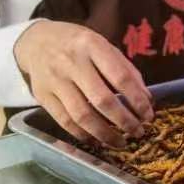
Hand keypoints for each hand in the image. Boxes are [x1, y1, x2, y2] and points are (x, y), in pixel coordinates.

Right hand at [14, 21, 153, 147]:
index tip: (148, 116)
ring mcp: (55, 80)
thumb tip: (146, 100)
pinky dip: (82, 134)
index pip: (120, 77)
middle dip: (124, 121)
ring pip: (82, 115)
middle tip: (138, 132)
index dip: (137, 100)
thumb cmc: (79, 45)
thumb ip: (126, 70)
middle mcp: (72, 62)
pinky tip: (96, 140)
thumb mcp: (104, 46)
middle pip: (102, 100)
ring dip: (104, 133)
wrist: (35, 41)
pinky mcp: (42, 95)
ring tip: (120, 142)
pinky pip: (64, 121)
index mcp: (92, 46)